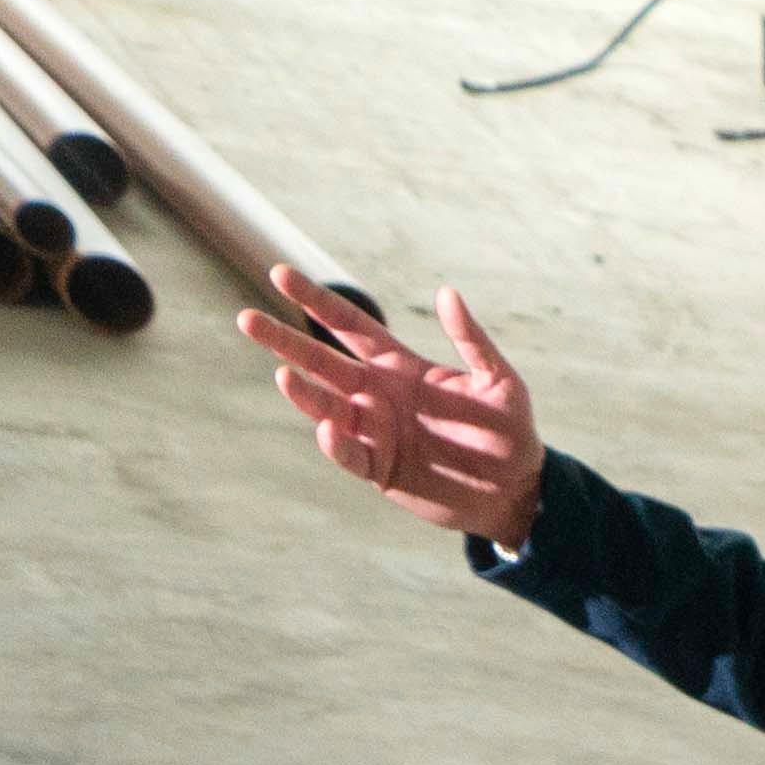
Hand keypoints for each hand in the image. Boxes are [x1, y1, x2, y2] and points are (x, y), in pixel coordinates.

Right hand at [243, 280, 543, 548]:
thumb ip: (472, 342)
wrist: (517, 491)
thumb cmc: (510, 432)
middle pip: (321, 362)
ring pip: (326, 407)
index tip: (281, 274)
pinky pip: (350, 455)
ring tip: (282, 375)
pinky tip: (325, 428)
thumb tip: (447, 293)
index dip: (316, 301)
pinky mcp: (380, 469)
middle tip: (247, 319)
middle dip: (285, 341)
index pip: (348, 326)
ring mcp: (375, 432)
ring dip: (303, 393)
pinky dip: (336, 445)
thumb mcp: (500, 381)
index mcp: (400, 366)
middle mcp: (378, 394)